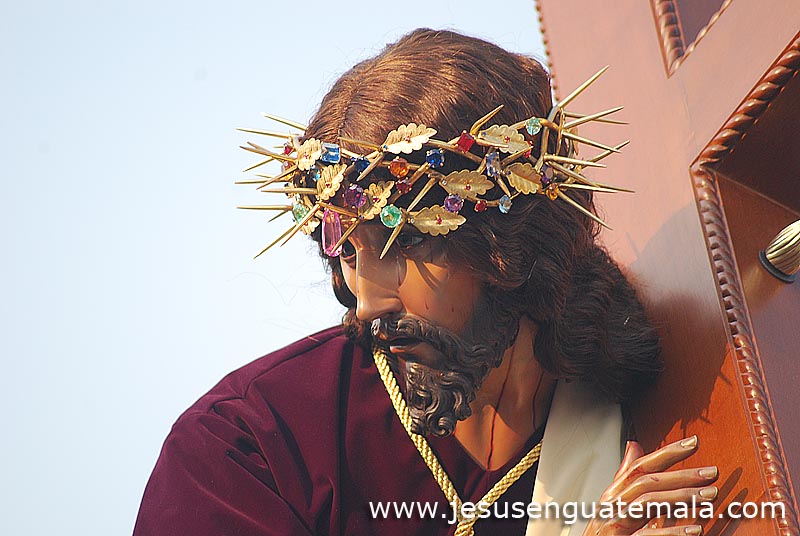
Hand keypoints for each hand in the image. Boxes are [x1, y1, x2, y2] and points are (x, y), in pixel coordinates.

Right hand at [582, 436, 718, 535]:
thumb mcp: (616, 502)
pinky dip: (672, 531)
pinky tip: (695, 529)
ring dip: (681, 498)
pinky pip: (646, 534)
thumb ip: (627, 476)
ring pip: (647, 502)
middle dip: (682, 475)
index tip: (694, 443)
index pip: (641, 465)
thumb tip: (634, 445)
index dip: (667, 452)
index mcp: (615, 493)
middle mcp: (612, 503)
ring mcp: (613, 521)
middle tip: (711, 473)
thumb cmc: (606, 533)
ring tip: (709, 497)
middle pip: (646, 481)